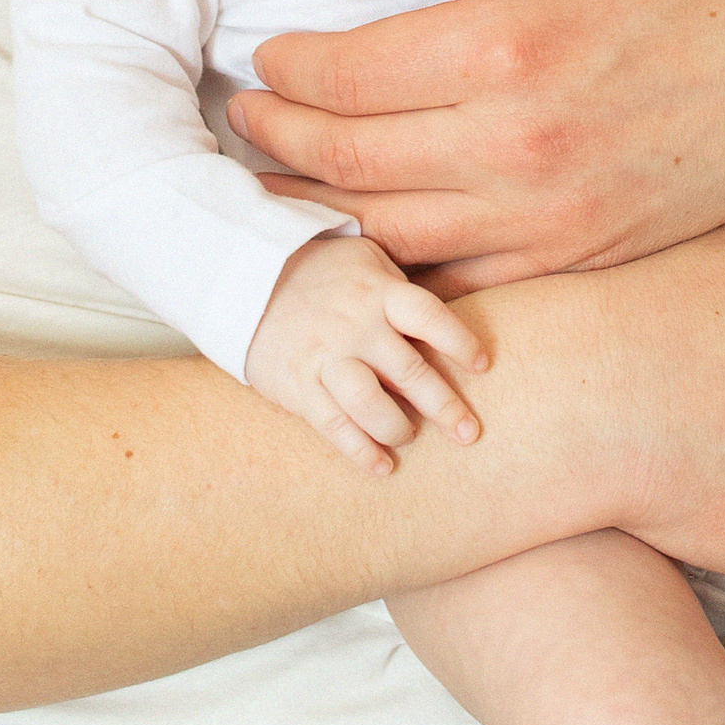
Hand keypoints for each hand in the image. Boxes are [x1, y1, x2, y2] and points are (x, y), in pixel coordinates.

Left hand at [225, 0, 724, 293]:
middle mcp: (517, 143)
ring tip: (276, 177)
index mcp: (507, 43)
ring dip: (314, 208)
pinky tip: (359, 227)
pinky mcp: (572, 257)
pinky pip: (451, 275)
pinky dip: (390, 259)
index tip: (266, 57)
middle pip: (347, 160)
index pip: (345, 75)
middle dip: (276, 138)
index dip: (285, 70)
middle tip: (247, 117)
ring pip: (386, 231)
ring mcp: (545, 215)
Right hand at [242, 233, 486, 475]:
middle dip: (446, 407)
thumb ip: (399, 287)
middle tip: (469, 433)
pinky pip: (334, 425)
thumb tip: (443, 322)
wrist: (241, 277)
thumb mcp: (362, 258)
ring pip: (372, 405)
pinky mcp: (298, 385)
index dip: (460, 343)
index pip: (430, 317)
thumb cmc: (317, 270)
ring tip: (408, 436)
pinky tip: (382, 467)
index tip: (482, 366)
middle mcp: (355, 326)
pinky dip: (360, 451)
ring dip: (399, 429)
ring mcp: (325, 357)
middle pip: (410, 372)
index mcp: (378, 292)